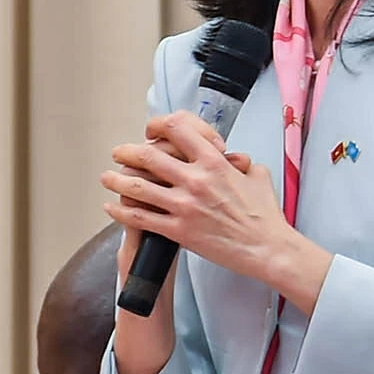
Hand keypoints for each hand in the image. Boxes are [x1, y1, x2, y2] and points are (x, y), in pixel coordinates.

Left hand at [102, 111, 333, 309]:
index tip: (152, 132)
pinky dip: (122, 211)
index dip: (159, 125)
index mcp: (215, 161)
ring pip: (138, 186)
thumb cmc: (265, 215)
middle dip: (127, 152)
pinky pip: (141, 218)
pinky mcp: (179, 231)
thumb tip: (233, 158)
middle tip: (118, 153)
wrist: (267, 248)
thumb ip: (240, 164)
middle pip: (148, 156)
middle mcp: (196, 180)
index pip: (177, 128)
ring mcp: (185, 206)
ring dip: (117, 179)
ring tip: (106, 177)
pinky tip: (112, 207)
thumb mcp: (257, 175)